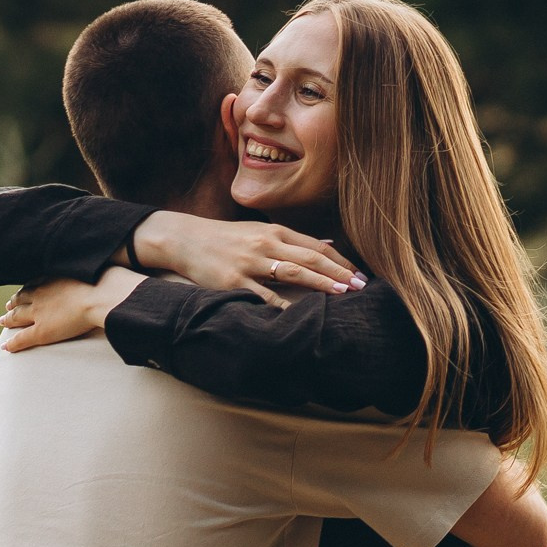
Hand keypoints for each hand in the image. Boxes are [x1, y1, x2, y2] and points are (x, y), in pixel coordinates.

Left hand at [0, 269, 139, 351]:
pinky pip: (23, 338)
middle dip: (14, 302)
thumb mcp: (96, 268)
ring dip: (9, 319)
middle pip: (22, 298)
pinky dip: (13, 343)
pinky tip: (6, 347)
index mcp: (53, 278)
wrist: (101, 295)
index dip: (29, 288)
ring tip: (3, 322)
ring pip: (17, 316)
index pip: (36, 282)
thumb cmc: (105, 280)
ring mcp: (40, 312)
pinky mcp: (42, 331)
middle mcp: (42, 293)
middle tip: (8, 305)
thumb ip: (93, 269)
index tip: (25, 290)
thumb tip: (106, 262)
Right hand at [133, 210, 362, 307]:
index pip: (317, 246)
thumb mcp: (262, 231)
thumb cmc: (228, 238)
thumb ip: (294, 239)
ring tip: (341, 294)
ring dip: (320, 284)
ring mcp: (250, 263)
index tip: (360, 275)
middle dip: (339, 272)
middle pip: (311, 258)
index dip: (341, 261)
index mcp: (276, 232)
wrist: (186, 239)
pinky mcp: (234, 282)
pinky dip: (282, 305)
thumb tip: (328, 241)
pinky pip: (263, 296)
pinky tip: (299, 314)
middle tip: (361, 287)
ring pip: (293, 273)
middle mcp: (267, 244)